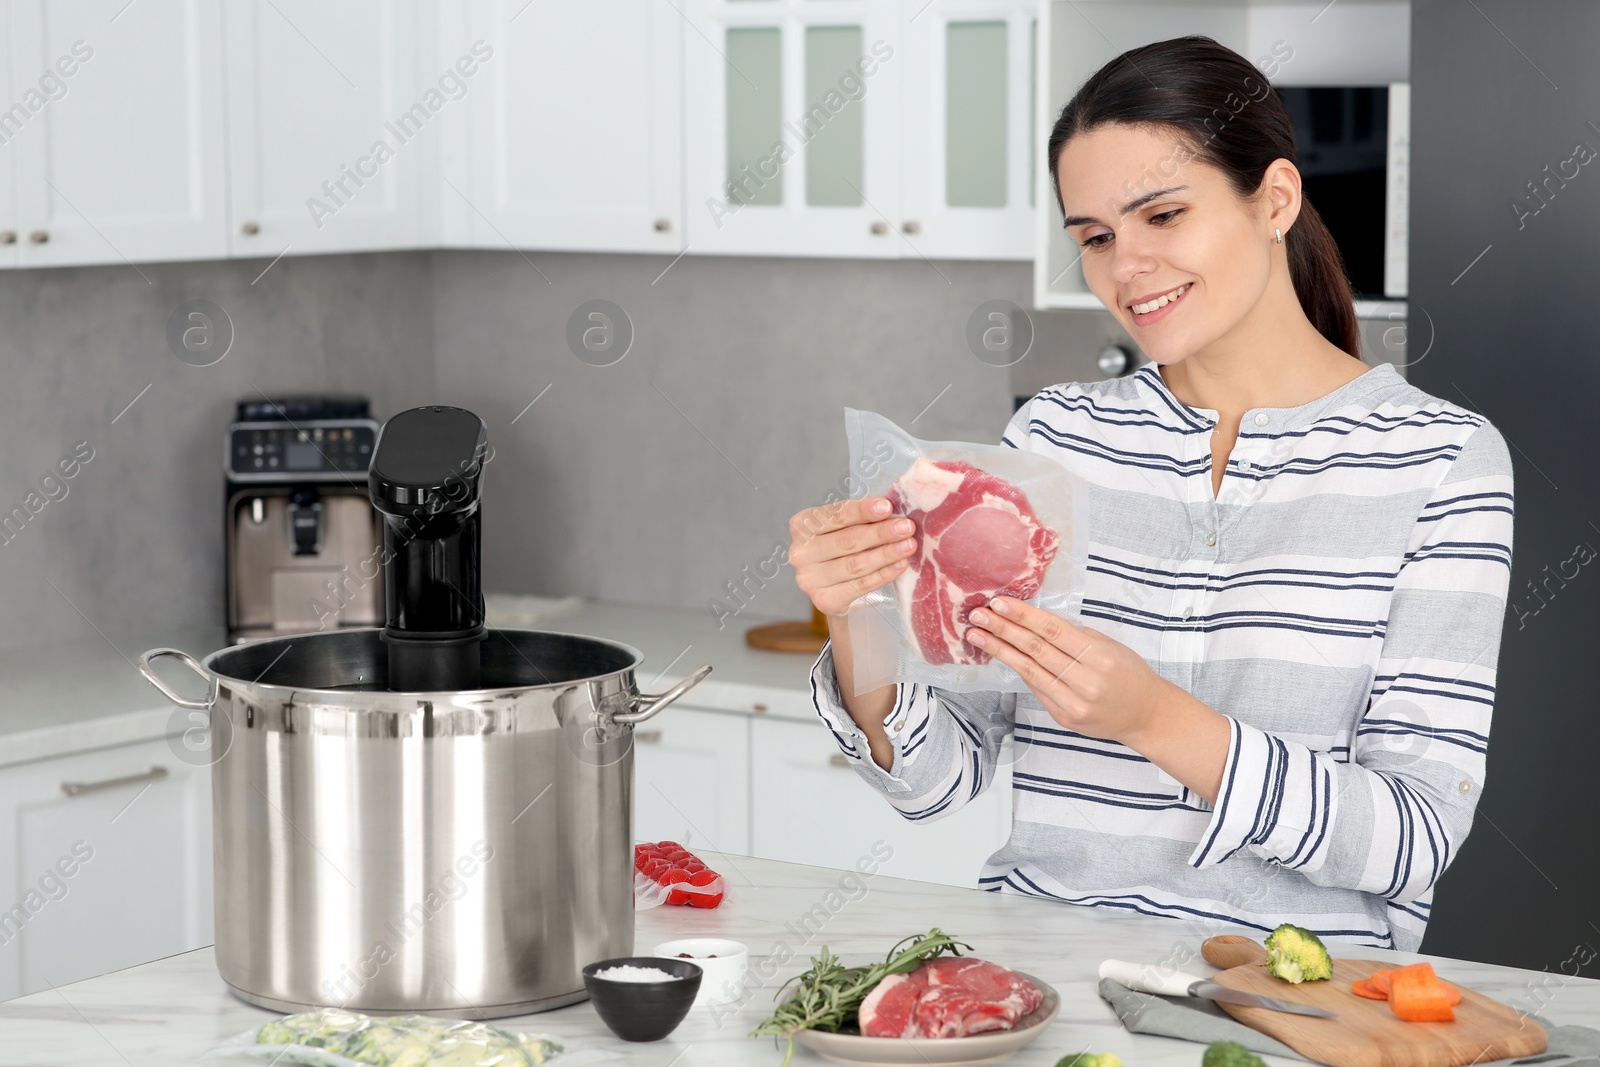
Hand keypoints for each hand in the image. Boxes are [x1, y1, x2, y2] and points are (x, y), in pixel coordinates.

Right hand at [789, 496, 916, 617]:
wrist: (834, 587)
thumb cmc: (842, 548)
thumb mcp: (844, 526)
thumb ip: (860, 518)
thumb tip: (892, 509)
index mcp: (802, 525)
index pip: (836, 515)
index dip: (862, 511)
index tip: (887, 506)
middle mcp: (800, 553)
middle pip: (846, 541)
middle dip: (880, 533)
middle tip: (906, 527)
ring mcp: (809, 579)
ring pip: (854, 565)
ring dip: (885, 554)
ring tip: (908, 546)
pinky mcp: (824, 600)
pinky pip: (859, 586)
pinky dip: (882, 575)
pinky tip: (899, 565)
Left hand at [965, 596, 1171, 744]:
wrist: (1146, 715)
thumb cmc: (1129, 673)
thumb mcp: (1111, 646)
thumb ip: (1076, 637)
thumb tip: (1036, 622)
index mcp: (1100, 656)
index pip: (1053, 631)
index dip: (1024, 616)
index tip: (999, 603)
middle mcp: (1086, 681)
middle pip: (1036, 650)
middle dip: (1003, 630)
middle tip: (978, 616)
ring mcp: (1073, 702)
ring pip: (1030, 671)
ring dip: (1000, 651)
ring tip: (977, 636)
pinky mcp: (1064, 717)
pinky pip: (1037, 688)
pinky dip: (1019, 670)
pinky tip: (1001, 656)